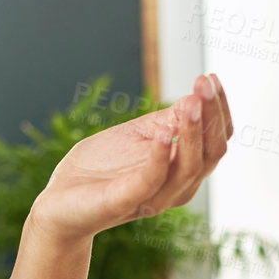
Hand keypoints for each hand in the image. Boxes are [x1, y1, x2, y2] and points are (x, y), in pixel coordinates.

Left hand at [30, 73, 233, 243]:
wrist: (60, 201)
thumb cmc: (101, 168)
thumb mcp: (138, 134)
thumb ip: (168, 120)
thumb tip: (196, 95)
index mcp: (183, 169)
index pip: (216, 140)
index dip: (219, 109)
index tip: (211, 77)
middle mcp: (177, 186)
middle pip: (211, 153)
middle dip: (211, 115)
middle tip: (204, 83)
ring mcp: (154, 197)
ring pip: (189, 167)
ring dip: (193, 131)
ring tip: (191, 101)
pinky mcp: (126, 201)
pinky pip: (152, 180)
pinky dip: (161, 156)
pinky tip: (164, 132)